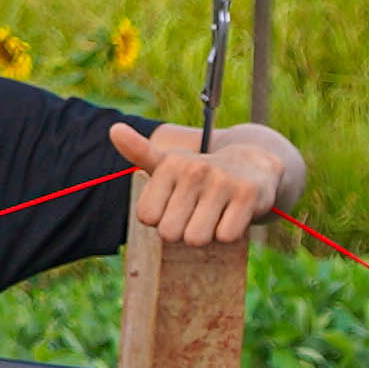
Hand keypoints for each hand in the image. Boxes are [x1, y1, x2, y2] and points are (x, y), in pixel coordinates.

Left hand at [112, 118, 285, 247]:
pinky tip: (232, 215)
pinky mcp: (247, 195)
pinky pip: (226, 237)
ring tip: (214, 215)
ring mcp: (222, 182)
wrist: (254, 164)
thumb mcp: (170, 164)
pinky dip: (229, 233)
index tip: (176, 204)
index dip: (162, 219)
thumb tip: (114, 129)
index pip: (147, 217)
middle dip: (183, 230)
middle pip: (170, 232)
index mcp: (170, 164)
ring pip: (196, 238)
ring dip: (206, 235)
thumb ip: (139, 153)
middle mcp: (195, 170)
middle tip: (197, 212)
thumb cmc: (201, 173)